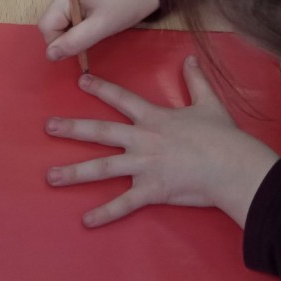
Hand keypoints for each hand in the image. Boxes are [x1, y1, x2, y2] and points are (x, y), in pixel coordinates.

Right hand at [39, 0, 159, 60]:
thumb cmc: (127, 4)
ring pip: (59, 18)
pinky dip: (77, 21)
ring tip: (95, 27)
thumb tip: (50, 55)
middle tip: (91, 37)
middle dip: (67, 35)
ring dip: (73, 29)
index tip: (80, 48)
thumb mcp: (101, 26)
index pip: (46, 25)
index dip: (59, 43)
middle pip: (51, 20)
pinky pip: (67, 11)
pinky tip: (94, 20)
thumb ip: (74, 42)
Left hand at [46, 58, 278, 226]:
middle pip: (101, 132)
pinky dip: (104, 214)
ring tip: (50, 177)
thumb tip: (190, 59)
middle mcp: (142, 140)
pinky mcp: (152, 190)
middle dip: (72, 129)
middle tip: (48, 127)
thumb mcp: (209, 102)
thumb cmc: (222, 135)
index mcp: (154, 118)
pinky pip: (123, 204)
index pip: (122, 99)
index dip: (100, 89)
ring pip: (102, 169)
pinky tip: (85, 221)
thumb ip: (196, 80)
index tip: (80, 81)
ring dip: (74, 173)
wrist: (232, 165)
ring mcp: (144, 166)